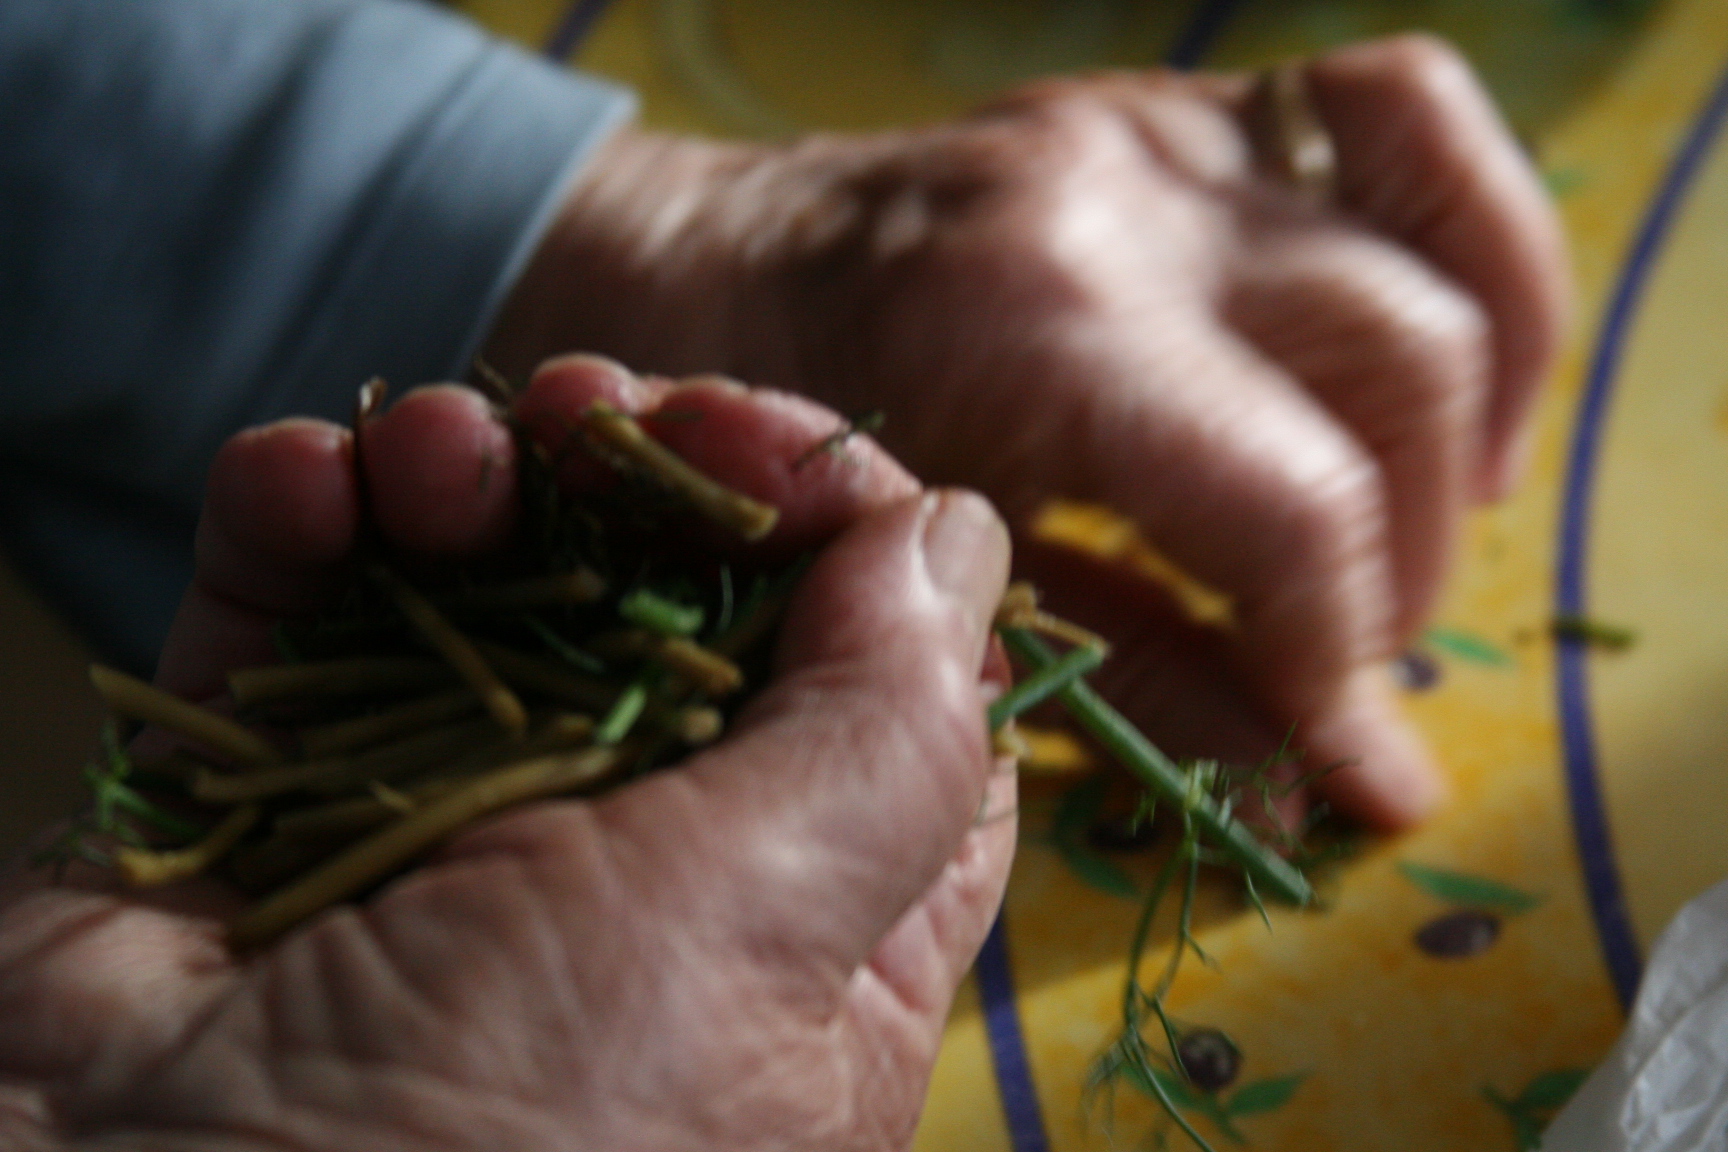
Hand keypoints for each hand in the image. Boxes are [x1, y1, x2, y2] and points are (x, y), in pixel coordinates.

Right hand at [0, 358, 1013, 1151]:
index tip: (781, 453)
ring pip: (500, 581)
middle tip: (601, 410)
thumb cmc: (498, 1141)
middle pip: (692, 607)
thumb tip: (961, 539)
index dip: (856, 546)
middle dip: (651, 473)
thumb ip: (890, 732)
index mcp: (808, 941)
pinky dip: (302, 514)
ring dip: (474, 473)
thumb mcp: (759, 935)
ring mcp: (448, 822)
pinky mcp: (269, 788)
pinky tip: (298, 485)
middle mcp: (640, 876)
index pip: (895, 702)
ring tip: (437, 459)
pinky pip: (302, 605)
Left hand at [485, 35, 1568, 827]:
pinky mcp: (1179, 107)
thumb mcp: (934, 588)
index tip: (1347, 763)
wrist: (692, 272)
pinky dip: (1477, 247)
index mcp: (1031, 327)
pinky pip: (1402, 119)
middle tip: (1347, 658)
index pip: (1292, 505)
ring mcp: (1159, 129)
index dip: (1342, 662)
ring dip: (1477, 412)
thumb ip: (1135, 680)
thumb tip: (1310, 786)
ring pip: (1439, 234)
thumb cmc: (766, 446)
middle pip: (1402, 368)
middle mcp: (1123, 200)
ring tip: (1419, 527)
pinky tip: (1444, 377)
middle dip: (1407, 556)